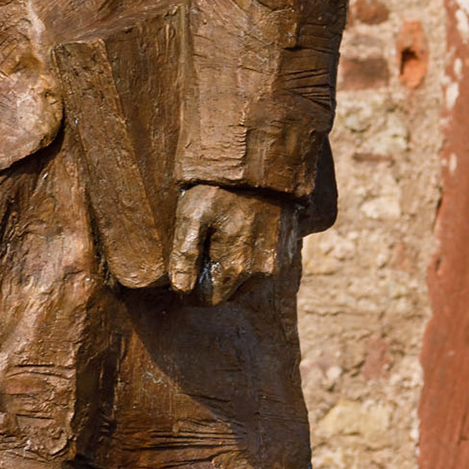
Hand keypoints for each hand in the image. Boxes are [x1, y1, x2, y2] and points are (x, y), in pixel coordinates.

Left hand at [168, 181, 298, 302]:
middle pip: (229, 294)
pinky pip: (264, 270)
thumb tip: (180, 288)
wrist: (264, 167)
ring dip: (232, 274)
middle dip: (212, 283)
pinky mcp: (288, 251)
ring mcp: (278, 263)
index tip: (182, 279)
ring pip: (247, 284)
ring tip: (219, 247)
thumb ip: (184, 254)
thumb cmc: (221, 189)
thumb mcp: (193, 215)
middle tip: (199, 259)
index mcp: (235, 267)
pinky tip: (239, 240)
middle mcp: (261, 272)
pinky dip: (250, 263)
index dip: (191, 293)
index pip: (208, 300)